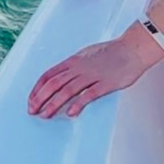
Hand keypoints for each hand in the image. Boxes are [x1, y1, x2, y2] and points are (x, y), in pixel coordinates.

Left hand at [28, 36, 148, 118]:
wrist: (132, 49)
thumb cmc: (111, 52)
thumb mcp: (86, 55)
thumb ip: (74, 67)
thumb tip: (62, 78)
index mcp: (73, 61)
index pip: (49, 75)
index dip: (37, 88)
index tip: (31, 100)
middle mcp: (79, 68)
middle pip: (54, 84)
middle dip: (40, 98)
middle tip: (32, 111)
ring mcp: (92, 75)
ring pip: (67, 90)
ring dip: (54, 103)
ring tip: (45, 115)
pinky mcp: (105, 83)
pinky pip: (89, 95)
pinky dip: (78, 104)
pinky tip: (71, 113)